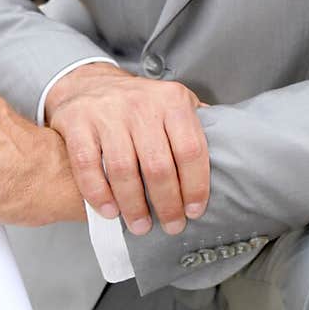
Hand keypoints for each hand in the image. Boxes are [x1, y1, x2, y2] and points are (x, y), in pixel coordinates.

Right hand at [44, 60, 209, 236]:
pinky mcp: (78, 124)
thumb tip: (230, 150)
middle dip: (168, 204)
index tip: (195, 210)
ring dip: (134, 206)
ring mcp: (107, 114)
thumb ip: (196, 123)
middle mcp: (141, 105)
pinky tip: (110, 211)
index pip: (191, 149)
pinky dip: (99, 194)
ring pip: (124, 170)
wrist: (88, 84)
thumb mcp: (173, 101)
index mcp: (172, 101)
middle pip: (159, 166)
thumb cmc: (138, 103)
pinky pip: (88, 166)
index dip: (196, 186)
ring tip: (141, 226)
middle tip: (172, 225)